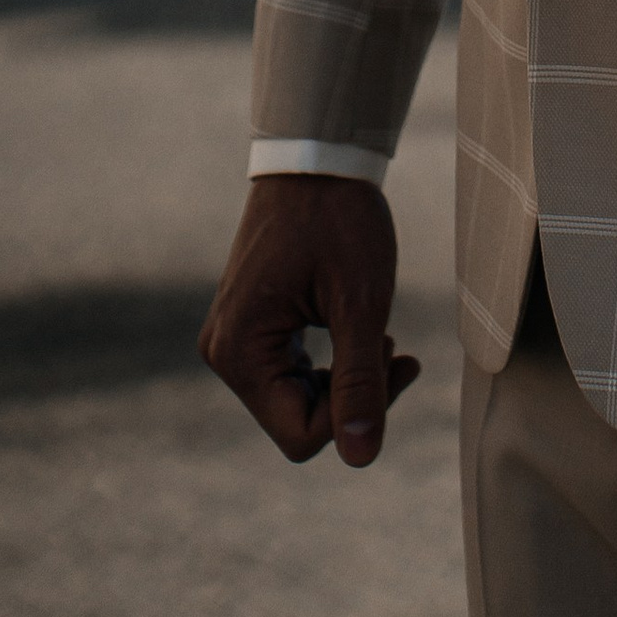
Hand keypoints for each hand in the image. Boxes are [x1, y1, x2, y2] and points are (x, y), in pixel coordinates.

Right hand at [199, 176, 419, 467]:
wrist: (318, 158)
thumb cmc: (340, 220)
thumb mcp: (360, 301)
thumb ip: (359, 382)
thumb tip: (360, 458)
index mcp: (240, 352)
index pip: (300, 436)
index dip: (353, 413)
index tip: (390, 357)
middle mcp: (225, 353)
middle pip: (298, 421)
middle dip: (353, 393)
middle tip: (391, 345)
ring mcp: (235, 341)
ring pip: (299, 400)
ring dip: (347, 378)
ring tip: (380, 333)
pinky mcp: (252, 328)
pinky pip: (294, 375)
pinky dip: (333, 363)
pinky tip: (361, 331)